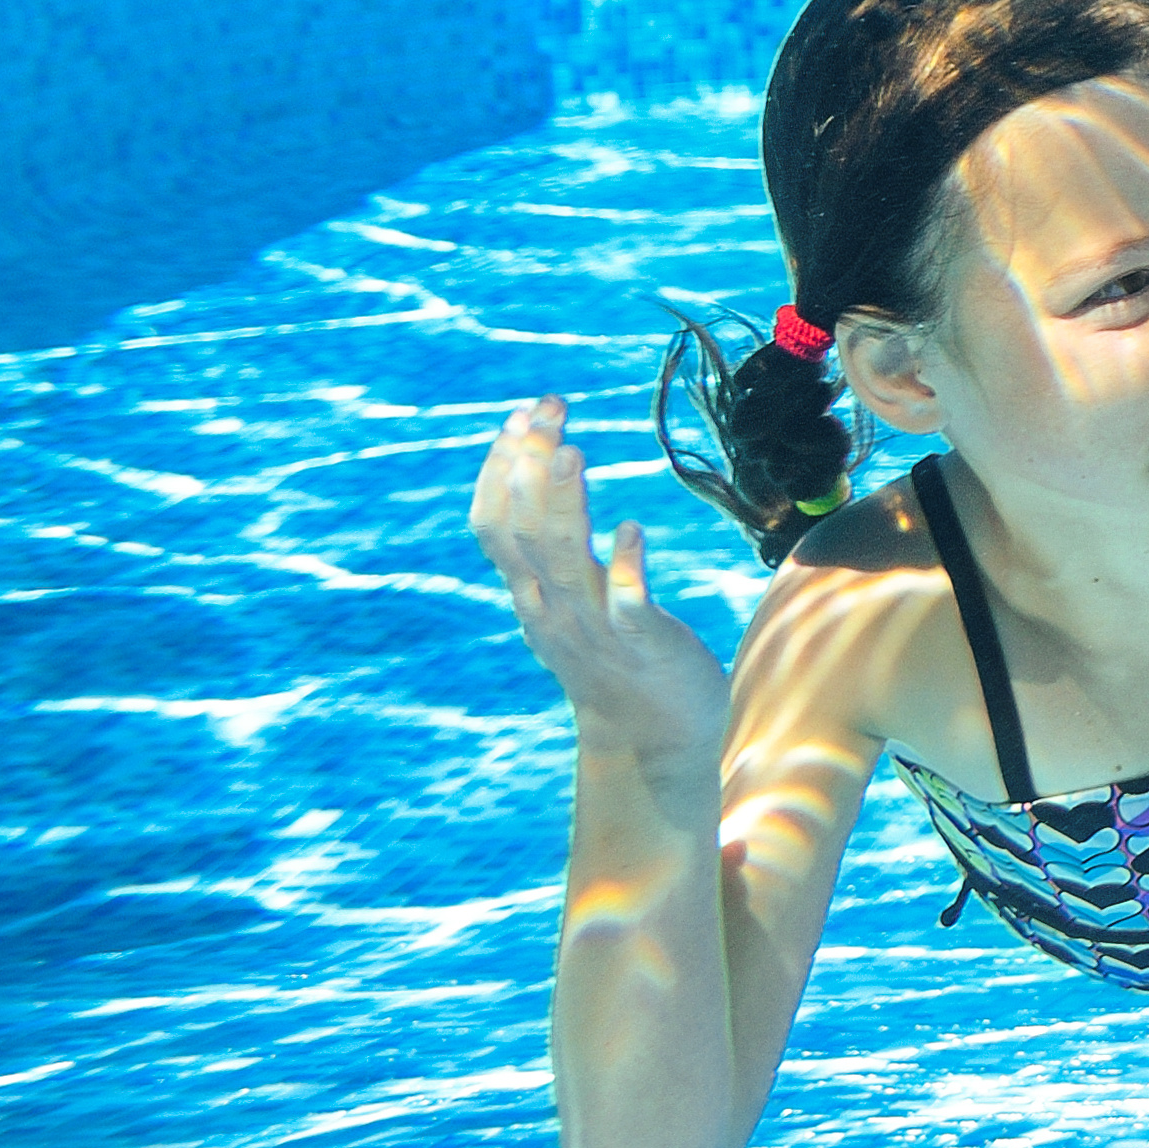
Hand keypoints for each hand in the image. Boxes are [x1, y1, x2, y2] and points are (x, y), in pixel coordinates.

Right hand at [467, 395, 732, 766]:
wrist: (653, 739)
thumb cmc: (619, 657)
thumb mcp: (569, 602)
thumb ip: (552, 553)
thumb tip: (539, 484)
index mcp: (533, 595)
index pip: (495, 526)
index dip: (500, 470)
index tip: (517, 416)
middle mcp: (552, 609)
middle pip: (522, 530)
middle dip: (528, 465)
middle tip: (546, 407)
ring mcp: (593, 629)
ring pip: (563, 561)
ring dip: (563, 504)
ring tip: (571, 452)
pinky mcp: (640, 645)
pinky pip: (625, 605)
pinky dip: (622, 568)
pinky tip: (629, 531)